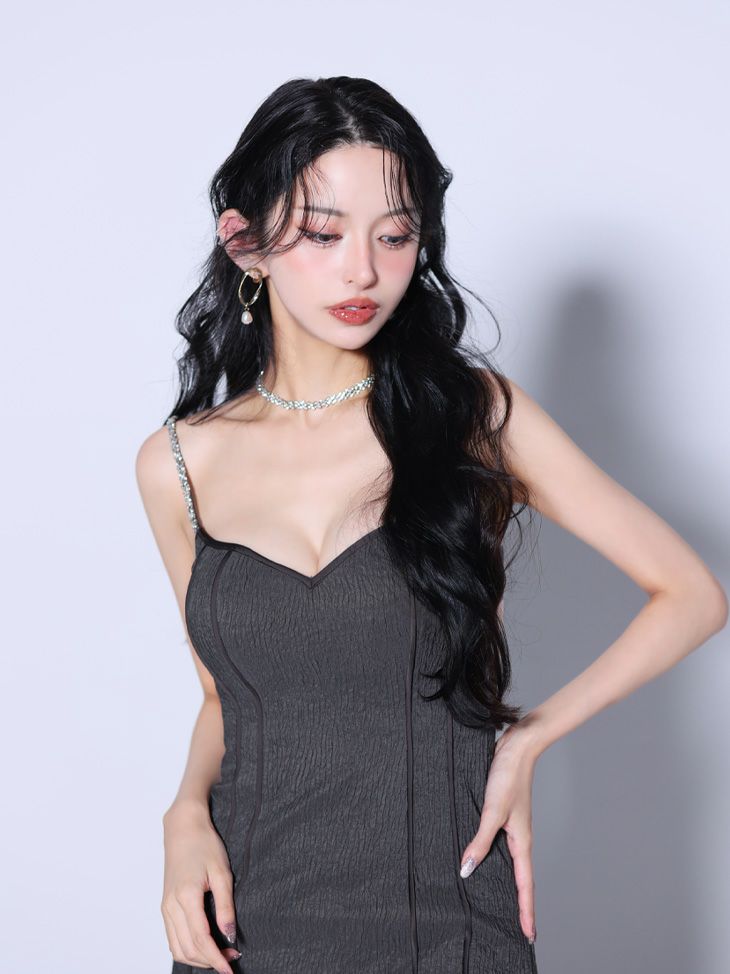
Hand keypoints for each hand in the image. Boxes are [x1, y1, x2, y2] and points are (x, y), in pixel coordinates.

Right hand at [161, 801, 241, 972]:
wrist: (183, 828)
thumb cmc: (204, 845)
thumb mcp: (222, 872)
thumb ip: (226, 906)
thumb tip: (230, 936)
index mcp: (186, 896)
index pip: (201, 939)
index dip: (216, 958)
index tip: (230, 968)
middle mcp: (171, 906)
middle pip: (188, 949)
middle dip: (210, 960)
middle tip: (232, 958)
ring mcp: (165, 907)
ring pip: (177, 948)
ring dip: (198, 958)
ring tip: (220, 955)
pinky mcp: (165, 906)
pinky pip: (172, 938)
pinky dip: (187, 949)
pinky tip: (204, 946)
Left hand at [459, 723, 539, 943]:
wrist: (516, 747)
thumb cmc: (508, 777)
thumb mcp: (492, 811)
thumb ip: (480, 841)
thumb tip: (467, 870)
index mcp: (521, 842)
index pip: (524, 885)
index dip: (525, 910)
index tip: (529, 934)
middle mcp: (518, 838)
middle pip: (520, 878)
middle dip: (519, 903)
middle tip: (517, 927)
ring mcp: (511, 827)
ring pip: (509, 862)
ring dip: (507, 882)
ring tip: (499, 901)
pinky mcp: (502, 815)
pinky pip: (499, 845)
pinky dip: (494, 858)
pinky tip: (482, 859)